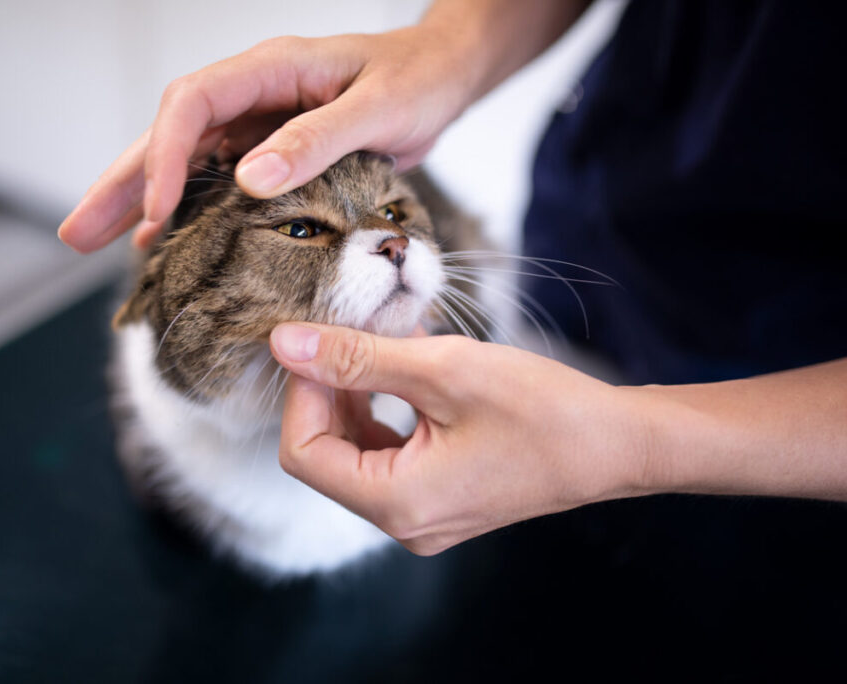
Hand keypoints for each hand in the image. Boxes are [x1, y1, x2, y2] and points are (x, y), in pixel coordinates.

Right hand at [57, 26, 481, 252]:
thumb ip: (316, 140)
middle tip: (75, 234)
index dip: (166, 158)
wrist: (441, 74)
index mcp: (270, 69)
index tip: (158, 215)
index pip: (191, 105)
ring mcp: (257, 121)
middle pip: (168, 135)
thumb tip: (248, 179)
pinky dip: (184, 208)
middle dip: (120, 184)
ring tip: (96, 243)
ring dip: (138, 200)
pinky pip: (213, 178)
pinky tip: (161, 238)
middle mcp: (253, 93)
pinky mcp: (271, 147)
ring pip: (182, 159)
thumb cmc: (417, 80)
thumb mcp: (376, 107)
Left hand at [268, 323, 648, 554]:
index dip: (301, 391)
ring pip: (355, 450)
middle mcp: (403, 522)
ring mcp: (421, 514)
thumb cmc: (543, 409)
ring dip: (357, 394)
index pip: (303, 450)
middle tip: (351, 333)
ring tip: (382, 342)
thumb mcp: (442, 371)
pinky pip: (388, 453)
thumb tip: (285, 343)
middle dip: (329, 389)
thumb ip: (357, 357)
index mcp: (397, 504)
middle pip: (326, 452)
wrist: (617, 444)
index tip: (321, 341)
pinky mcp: (439, 497)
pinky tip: (405, 364)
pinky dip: (385, 408)